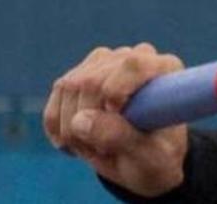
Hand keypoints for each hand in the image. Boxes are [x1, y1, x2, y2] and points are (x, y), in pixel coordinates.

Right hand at [43, 43, 187, 195]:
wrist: (143, 158)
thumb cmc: (156, 155)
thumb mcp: (148, 155)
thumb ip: (119, 136)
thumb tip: (79, 121)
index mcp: (162, 70)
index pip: (134, 64)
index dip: (117, 90)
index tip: (114, 114)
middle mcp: (131, 58)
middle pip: (92, 81)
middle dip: (90, 123)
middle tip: (105, 150)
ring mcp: (103, 63)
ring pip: (68, 89)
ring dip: (73, 131)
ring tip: (98, 147)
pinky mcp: (78, 74)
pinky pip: (55, 101)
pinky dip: (59, 129)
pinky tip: (80, 141)